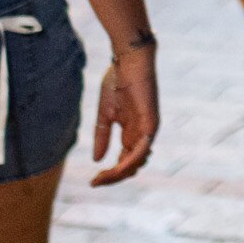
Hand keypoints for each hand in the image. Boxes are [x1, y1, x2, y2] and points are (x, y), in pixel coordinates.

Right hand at [87, 42, 158, 184]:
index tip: (92, 182)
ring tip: (102, 178)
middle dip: (113, 178)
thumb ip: (102, 136)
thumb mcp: (105, 114)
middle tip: (95, 182)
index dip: (109, 174)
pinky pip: (141, 150)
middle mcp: (142, 135)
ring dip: (118, 174)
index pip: (124, 162)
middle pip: (131, 167)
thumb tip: (97, 160)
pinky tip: (115, 168)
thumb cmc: (117, 81)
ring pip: (136, 163)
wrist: (128, 60)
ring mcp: (147, 130)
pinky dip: (129, 162)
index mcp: (132, 133)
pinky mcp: (151, 123)